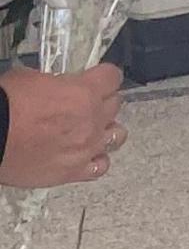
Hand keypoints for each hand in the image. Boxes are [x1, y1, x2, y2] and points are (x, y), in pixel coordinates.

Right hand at [0, 64, 124, 188]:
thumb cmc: (4, 105)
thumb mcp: (28, 78)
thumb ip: (55, 82)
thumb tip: (59, 86)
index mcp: (83, 93)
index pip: (113, 77)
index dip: (104, 76)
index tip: (97, 77)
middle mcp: (92, 121)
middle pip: (115, 105)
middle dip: (102, 100)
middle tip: (84, 103)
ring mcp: (86, 148)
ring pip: (116, 136)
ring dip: (105, 129)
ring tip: (88, 129)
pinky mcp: (73, 172)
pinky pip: (100, 166)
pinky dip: (96, 159)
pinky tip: (84, 154)